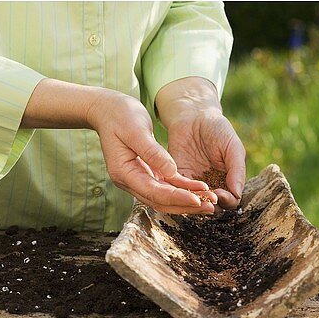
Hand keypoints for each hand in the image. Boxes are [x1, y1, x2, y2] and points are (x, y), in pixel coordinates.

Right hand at [87, 91, 216, 213]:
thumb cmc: (120, 116)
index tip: (197, 199)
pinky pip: (165, 185)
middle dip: (185, 205)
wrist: (108, 110)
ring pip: (164, 197)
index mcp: (124, 172)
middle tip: (209, 207)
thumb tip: (172, 173)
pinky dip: (182, 188)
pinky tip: (199, 189)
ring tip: (209, 202)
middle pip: (160, 201)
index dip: (177, 198)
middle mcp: (130, 180)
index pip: (154, 192)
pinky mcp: (146, 172)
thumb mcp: (137, 131)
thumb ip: (152, 152)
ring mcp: (137, 178)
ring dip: (186, 200)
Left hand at [156, 77, 245, 207]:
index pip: (231, 200)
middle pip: (212, 205)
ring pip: (194, 202)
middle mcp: (212, 183)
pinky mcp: (176, 177)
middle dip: (211, 205)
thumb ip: (237, 169)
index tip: (222, 194)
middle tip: (208, 197)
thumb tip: (238, 194)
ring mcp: (194, 182)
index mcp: (228, 178)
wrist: (193, 115)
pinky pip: (178, 191)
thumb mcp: (233, 147)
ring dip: (196, 202)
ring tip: (195, 196)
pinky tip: (182, 190)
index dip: (227, 201)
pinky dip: (180, 194)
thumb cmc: (218, 129)